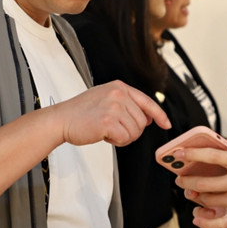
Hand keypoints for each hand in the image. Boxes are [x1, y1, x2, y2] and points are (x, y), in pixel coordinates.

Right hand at [54, 80, 171, 148]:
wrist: (61, 119)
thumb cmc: (81, 113)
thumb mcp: (105, 99)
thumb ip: (127, 104)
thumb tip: (148, 118)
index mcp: (119, 87)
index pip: (147, 101)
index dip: (159, 115)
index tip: (165, 124)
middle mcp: (118, 93)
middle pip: (142, 121)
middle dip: (131, 131)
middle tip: (113, 129)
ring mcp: (113, 106)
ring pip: (135, 132)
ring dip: (123, 137)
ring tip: (106, 130)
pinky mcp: (108, 121)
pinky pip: (125, 138)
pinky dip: (116, 141)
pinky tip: (103, 135)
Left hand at [179, 127, 226, 227]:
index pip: (209, 156)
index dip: (190, 155)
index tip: (178, 154)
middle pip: (204, 182)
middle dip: (186, 180)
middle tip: (179, 178)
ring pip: (210, 200)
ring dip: (196, 196)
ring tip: (190, 191)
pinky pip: (223, 222)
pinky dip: (207, 222)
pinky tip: (197, 218)